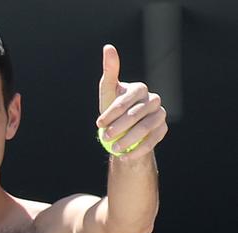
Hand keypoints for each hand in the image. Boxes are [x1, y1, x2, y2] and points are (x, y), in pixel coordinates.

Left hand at [96, 44, 167, 160]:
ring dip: (129, 140)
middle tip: (105, 137)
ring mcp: (160, 114)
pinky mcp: (163, 129)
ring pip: (146, 127)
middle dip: (119, 127)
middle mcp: (153, 99)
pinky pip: (154, 139)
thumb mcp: (108, 91)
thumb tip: (108, 46)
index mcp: (139, 89)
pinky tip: (125, 156)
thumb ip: (109, 71)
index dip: (111, 112)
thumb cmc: (113, 108)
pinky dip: (139, 149)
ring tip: (114, 149)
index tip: (98, 124)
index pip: (126, 100)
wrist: (123, 130)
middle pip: (136, 114)